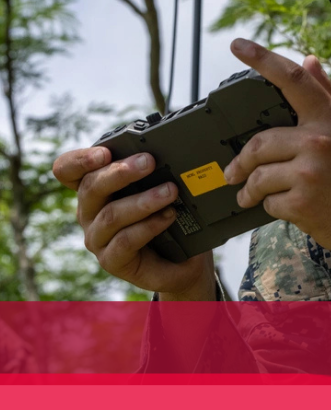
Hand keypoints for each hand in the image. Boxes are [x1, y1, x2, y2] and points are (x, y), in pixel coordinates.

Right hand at [52, 147, 214, 298]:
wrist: (182, 258)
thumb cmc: (168, 215)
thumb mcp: (158, 188)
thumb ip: (152, 171)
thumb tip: (167, 148)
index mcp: (94, 188)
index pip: (68, 170)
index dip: (80, 160)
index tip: (104, 152)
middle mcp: (89, 212)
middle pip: (90, 188)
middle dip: (121, 172)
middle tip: (149, 161)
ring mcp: (98, 238)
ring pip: (111, 215)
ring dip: (143, 200)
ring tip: (170, 191)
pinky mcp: (111, 260)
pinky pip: (126, 241)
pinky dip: (150, 225)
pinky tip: (169, 216)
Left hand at [224, 39, 330, 287]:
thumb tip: (309, 62)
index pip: (292, 79)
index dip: (262, 58)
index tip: (238, 44)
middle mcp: (319, 142)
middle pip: (260, 141)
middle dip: (242, 160)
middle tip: (234, 170)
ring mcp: (310, 173)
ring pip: (259, 175)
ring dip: (250, 188)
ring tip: (249, 195)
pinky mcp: (303, 204)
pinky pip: (269, 202)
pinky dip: (271, 207)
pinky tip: (285, 207)